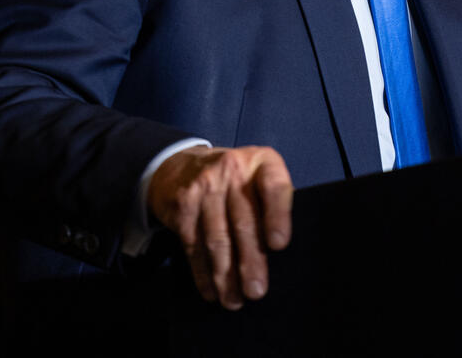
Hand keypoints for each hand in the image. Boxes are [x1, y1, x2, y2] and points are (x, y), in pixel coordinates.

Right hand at [147, 145, 293, 308]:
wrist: (182, 165)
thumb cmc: (236, 180)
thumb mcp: (258, 176)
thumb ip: (273, 202)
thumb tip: (279, 254)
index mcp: (261, 162)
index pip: (274, 187)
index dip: (277, 216)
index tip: (279, 245)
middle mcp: (232, 170)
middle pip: (243, 221)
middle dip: (251, 260)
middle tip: (257, 290)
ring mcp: (204, 187)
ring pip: (217, 238)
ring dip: (226, 274)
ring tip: (235, 300)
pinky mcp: (183, 206)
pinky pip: (194, 245)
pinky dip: (202, 272)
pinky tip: (212, 291)